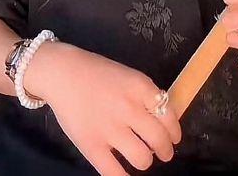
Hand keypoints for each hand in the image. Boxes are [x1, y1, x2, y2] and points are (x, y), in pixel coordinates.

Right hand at [24, 43, 180, 175]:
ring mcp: (110, 129)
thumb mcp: (128, 75)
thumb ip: (145, 95)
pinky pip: (115, 174)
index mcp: (140, 87)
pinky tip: (125, 174)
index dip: (174, 131)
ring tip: (143, 158)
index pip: (168, 115)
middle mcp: (128, 108)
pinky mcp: (92, 146)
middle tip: (163, 153)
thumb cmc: (97, 72)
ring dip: (146, 161)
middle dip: (165, 151)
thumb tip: (163, 118)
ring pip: (142, 159)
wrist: (63, 73)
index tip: (174, 138)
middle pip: (159, 139)